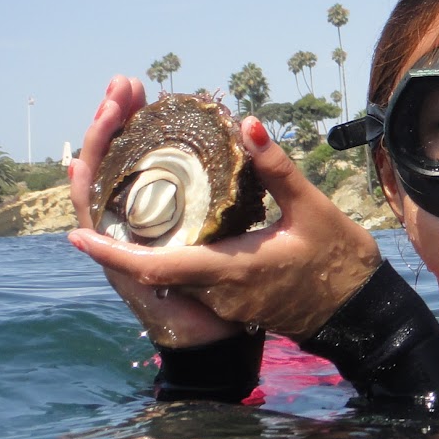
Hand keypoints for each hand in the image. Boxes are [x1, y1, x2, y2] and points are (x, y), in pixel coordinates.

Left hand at [69, 102, 382, 342]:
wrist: (362, 312)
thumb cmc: (341, 262)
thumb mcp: (312, 209)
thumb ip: (276, 169)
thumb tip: (246, 125)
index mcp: (229, 271)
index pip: (155, 267)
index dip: (112, 254)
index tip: (76, 236)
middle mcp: (216, 291)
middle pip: (152, 262)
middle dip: (121, 228)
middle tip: (111, 172)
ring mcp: (224, 299)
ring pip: (169, 268)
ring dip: (146, 235)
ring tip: (132, 178)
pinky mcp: (233, 300)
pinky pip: (189, 272)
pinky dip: (172, 245)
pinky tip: (172, 212)